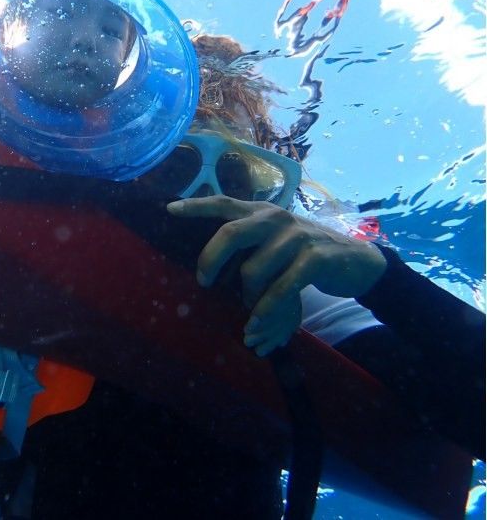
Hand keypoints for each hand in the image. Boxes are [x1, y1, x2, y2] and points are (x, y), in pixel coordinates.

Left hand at [167, 195, 386, 355]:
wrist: (356, 261)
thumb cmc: (302, 253)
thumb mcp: (274, 239)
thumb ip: (247, 240)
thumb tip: (208, 259)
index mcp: (260, 211)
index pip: (222, 203)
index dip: (195, 206)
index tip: (169, 209)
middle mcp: (275, 218)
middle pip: (230, 232)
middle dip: (210, 260)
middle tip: (203, 281)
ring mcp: (296, 236)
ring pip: (253, 269)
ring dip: (247, 295)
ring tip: (250, 308)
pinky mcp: (315, 258)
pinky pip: (281, 287)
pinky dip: (266, 308)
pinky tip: (257, 321)